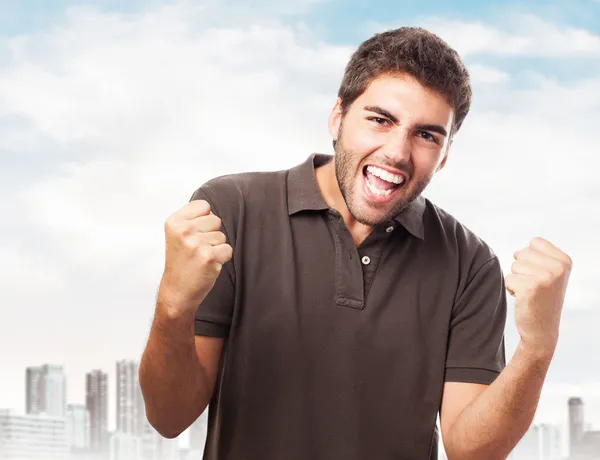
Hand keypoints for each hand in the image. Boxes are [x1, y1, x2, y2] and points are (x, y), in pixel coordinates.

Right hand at [159, 199, 232, 315]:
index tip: (193, 235)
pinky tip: (208, 265)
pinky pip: (228, 249)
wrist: (177, 290)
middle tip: (197, 249)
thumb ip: (192, 218)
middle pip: (215, 220)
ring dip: (216, 247)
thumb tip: (212, 210)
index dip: (203, 220)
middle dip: (211, 234)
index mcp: (174, 221)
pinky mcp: (208, 257)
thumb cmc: (181, 261)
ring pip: (222, 236)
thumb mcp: (178, 234)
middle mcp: (183, 230)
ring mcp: (195, 244)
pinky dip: (222, 258)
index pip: (204, 206)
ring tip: (201, 258)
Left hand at [505, 237, 571, 356]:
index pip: (534, 242)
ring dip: (516, 279)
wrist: (542, 330)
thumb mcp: (549, 273)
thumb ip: (538, 256)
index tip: (539, 274)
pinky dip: (511, 289)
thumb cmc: (541, 298)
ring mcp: (546, 277)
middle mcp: (558, 267)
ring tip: (529, 292)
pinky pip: (508, 279)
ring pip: (513, 266)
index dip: (530, 258)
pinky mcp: (530, 288)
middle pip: (521, 253)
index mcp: (565, 260)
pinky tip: (523, 299)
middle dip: (521, 269)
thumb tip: (516, 252)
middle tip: (533, 286)